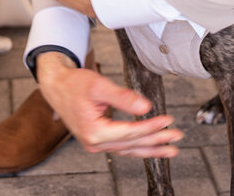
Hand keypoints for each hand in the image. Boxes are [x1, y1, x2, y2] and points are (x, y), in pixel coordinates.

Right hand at [37, 52, 181, 156]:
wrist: (56, 86)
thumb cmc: (74, 84)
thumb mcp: (98, 86)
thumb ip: (122, 97)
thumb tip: (145, 107)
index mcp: (93, 131)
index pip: (130, 132)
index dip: (151, 127)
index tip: (168, 120)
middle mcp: (94, 143)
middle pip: (132, 144)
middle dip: (157, 141)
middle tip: (176, 136)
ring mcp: (95, 144)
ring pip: (129, 150)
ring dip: (151, 149)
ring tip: (171, 150)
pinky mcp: (98, 141)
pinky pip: (123, 147)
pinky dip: (139, 148)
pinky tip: (152, 148)